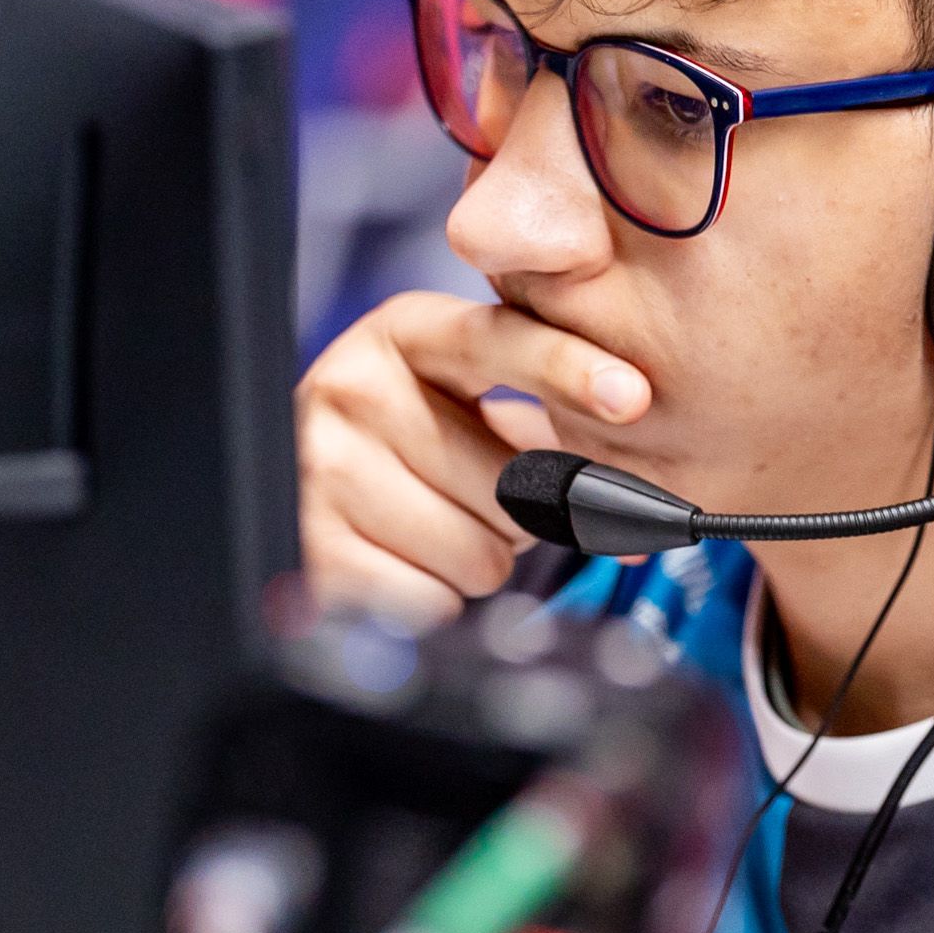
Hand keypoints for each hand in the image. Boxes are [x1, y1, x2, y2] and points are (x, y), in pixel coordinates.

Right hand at [295, 292, 649, 625]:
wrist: (298, 479)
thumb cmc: (406, 440)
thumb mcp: (461, 393)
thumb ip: (543, 414)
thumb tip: (635, 506)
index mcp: (404, 332)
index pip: (498, 343)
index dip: (567, 368)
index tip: (629, 395)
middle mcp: (353, 386)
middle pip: (511, 483)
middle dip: (518, 512)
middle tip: (474, 496)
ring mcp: (324, 465)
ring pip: (479, 553)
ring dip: (478, 559)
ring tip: (433, 525)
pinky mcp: (312, 543)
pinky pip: (433, 599)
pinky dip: (435, 597)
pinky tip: (402, 560)